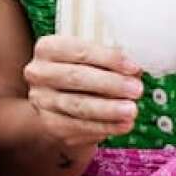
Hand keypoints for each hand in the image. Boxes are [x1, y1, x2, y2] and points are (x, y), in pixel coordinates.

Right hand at [24, 35, 141, 148]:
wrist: (57, 102)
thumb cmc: (81, 71)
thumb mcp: (90, 58)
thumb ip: (109, 60)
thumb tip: (136, 70)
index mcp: (48, 48)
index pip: (80, 50)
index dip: (108, 58)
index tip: (134, 67)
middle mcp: (38, 73)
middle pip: (77, 78)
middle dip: (111, 84)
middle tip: (137, 90)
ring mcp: (42, 101)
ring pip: (79, 106)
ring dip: (109, 109)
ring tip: (132, 110)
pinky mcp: (50, 124)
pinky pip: (80, 127)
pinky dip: (105, 127)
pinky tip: (124, 125)